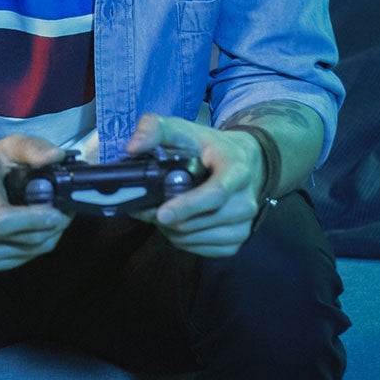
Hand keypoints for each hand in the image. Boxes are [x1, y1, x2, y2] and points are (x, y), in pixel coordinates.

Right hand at [0, 134, 71, 271]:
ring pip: (29, 252)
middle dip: (53, 226)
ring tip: (54, 217)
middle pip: (24, 239)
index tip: (57, 211)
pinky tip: (39, 228)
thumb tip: (57, 157)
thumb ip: (31, 148)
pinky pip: (24, 259)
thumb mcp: (4, 148)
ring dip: (50, 236)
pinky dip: (39, 245)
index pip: (2, 220)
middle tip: (66, 209)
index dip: (34, 219)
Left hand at [126, 114, 262, 257]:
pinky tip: (175, 226)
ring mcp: (244, 223)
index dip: (187, 206)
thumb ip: (155, 129)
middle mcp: (246, 200)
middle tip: (146, 209)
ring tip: (160, 215)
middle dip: (169, 220)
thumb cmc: (207, 146)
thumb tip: (133, 148)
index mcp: (237, 170)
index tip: (161, 213)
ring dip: (173, 231)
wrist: (243, 162)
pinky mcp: (238, 240)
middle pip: (202, 221)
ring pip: (199, 238)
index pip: (215, 194)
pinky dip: (183, 242)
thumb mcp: (182, 129)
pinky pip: (204, 250)